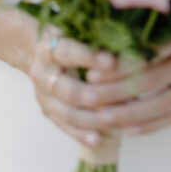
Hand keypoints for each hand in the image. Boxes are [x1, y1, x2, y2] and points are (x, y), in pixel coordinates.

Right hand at [29, 29, 117, 147]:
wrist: (37, 50)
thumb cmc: (71, 38)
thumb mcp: (79, 33)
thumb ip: (99, 41)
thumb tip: (133, 51)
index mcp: (50, 47)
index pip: (67, 51)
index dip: (89, 57)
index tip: (112, 61)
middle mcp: (43, 72)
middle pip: (65, 88)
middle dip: (89, 95)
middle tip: (114, 100)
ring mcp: (44, 95)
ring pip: (66, 112)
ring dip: (91, 119)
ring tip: (114, 121)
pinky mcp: (48, 112)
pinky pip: (65, 127)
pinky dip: (82, 134)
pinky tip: (99, 139)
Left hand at [44, 29, 170, 138]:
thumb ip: (153, 32)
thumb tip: (111, 39)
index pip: (148, 58)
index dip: (120, 66)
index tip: (94, 71)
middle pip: (150, 84)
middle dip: (116, 92)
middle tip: (88, 96)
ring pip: (159, 107)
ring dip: (128, 114)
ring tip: (101, 118)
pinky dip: (149, 126)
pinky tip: (127, 129)